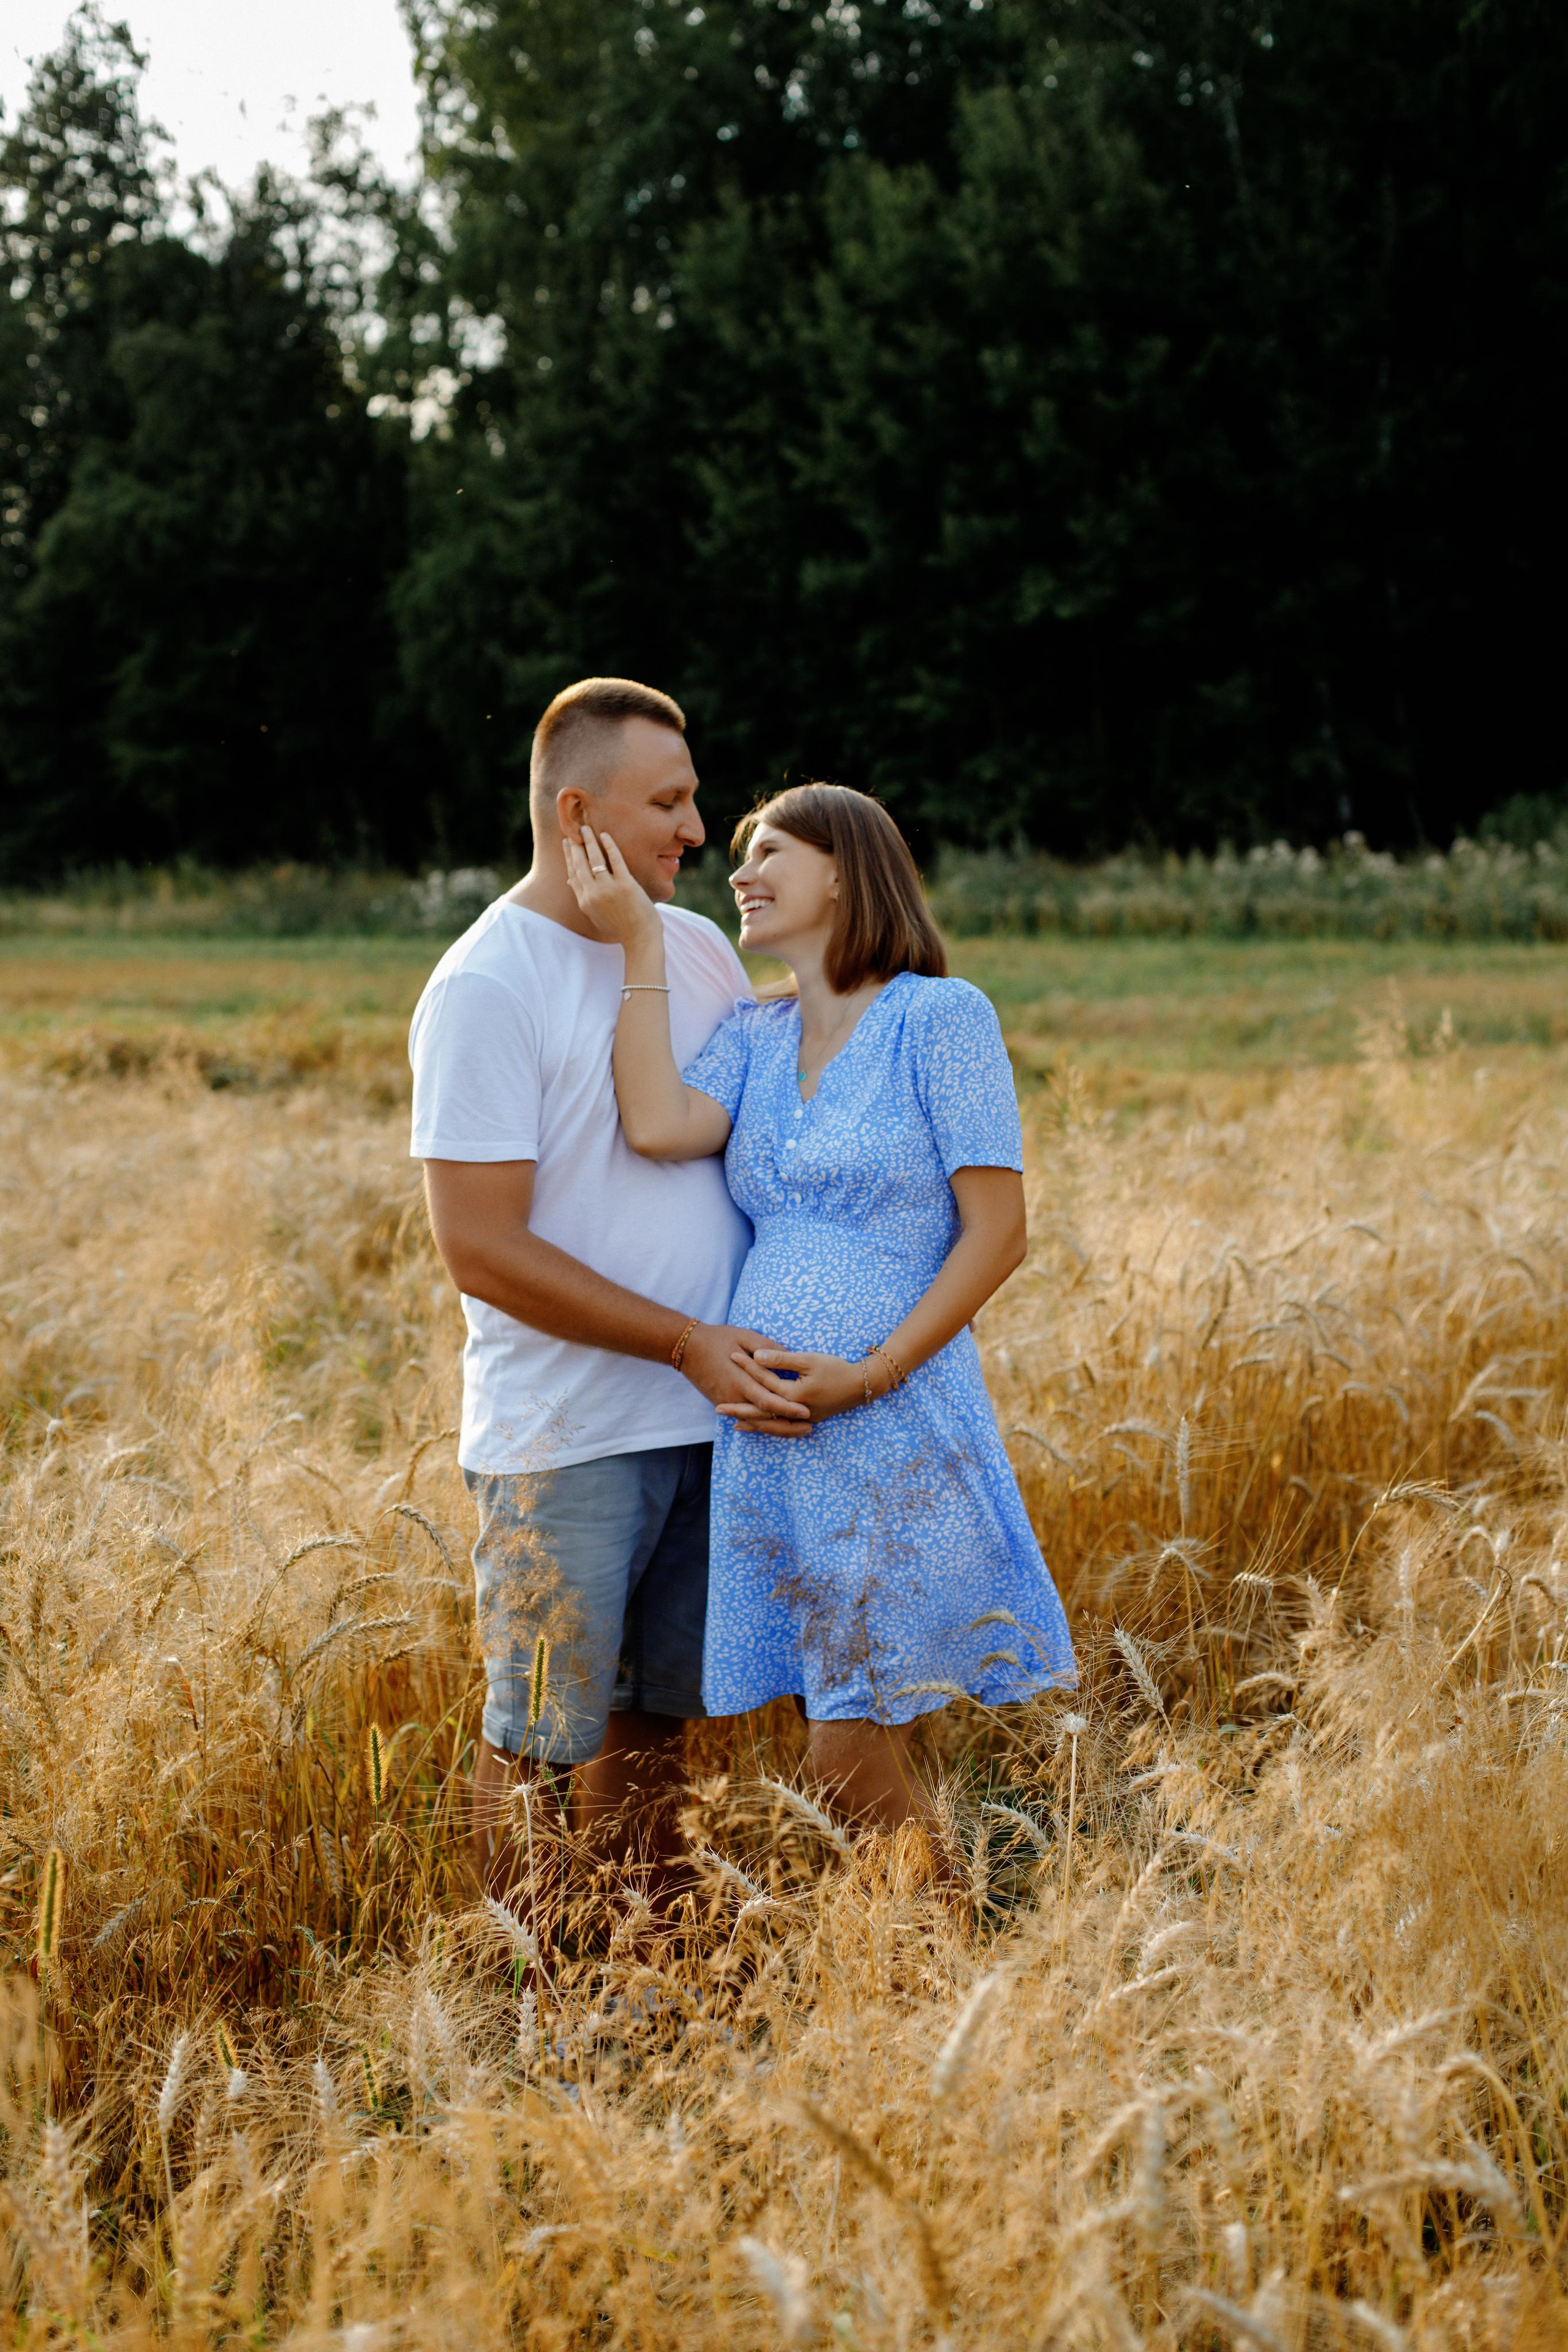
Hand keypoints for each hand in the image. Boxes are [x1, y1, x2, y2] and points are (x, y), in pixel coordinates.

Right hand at [563, 825, 661, 949]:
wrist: (640, 939)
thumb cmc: (620, 928)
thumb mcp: (596, 915)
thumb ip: (584, 898)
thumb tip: (570, 881)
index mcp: (585, 902)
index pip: (573, 874)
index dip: (569, 857)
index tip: (567, 843)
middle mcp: (593, 894)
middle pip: (580, 864)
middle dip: (576, 845)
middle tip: (574, 831)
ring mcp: (609, 889)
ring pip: (594, 859)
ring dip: (588, 841)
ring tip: (586, 828)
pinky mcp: (626, 885)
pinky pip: (615, 860)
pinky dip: (609, 846)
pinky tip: (605, 836)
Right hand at [678, 1323, 813, 1437]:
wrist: (687, 1348)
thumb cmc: (718, 1339)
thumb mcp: (745, 1337)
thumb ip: (768, 1348)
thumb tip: (790, 1354)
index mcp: (740, 1381)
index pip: (768, 1401)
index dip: (788, 1408)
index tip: (807, 1412)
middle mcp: (734, 1397)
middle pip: (764, 1419)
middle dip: (788, 1426)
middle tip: (809, 1427)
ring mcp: (727, 1403)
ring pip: (756, 1422)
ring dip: (778, 1428)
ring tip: (799, 1429)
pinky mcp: (723, 1403)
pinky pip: (746, 1418)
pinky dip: (763, 1424)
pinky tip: (778, 1426)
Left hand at [725, 1347, 878, 1429]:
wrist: (861, 1385)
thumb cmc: (836, 1368)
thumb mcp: (809, 1360)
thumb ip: (782, 1359)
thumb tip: (757, 1355)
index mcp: (794, 1395)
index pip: (764, 1381)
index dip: (747, 1367)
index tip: (731, 1356)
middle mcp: (795, 1411)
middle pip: (761, 1412)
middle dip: (738, 1409)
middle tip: (717, 1408)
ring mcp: (801, 1419)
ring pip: (771, 1424)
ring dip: (751, 1422)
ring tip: (732, 1422)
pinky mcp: (807, 1420)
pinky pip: (781, 1427)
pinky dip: (768, 1427)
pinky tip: (758, 1426)